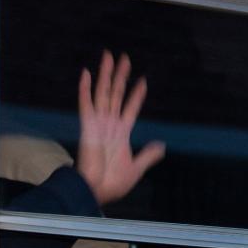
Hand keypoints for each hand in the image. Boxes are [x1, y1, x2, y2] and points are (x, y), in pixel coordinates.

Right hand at [76, 50, 165, 204]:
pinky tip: (87, 73)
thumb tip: (161, 145)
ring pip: (103, 93)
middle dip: (120, 76)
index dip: (136, 94)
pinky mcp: (87, 127)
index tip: (143, 80)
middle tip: (124, 58)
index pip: (130, 108)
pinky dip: (85, 89)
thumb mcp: (137, 167)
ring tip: (109, 57)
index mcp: (121, 133)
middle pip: (116, 94)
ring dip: (106, 75)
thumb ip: (148, 155)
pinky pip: (86, 104)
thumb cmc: (114, 182)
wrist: (98, 190)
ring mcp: (98, 124)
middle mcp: (109, 124)